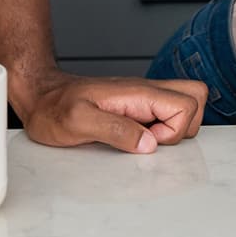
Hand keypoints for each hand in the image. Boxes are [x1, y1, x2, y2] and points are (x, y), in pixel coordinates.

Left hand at [12, 68, 208, 153]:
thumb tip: (149, 143)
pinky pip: (165, 116)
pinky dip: (160, 131)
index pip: (186, 103)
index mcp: (137, 92)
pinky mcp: (135, 109)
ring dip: (174, 130)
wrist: (39, 96)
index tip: (148, 140)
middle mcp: (144, 93)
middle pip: (195, 98)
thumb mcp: (77, 122)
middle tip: (152, 140)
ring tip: (142, 140)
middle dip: (184, 127)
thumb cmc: (53, 108)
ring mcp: (142, 100)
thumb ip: (116, 131)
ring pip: (184, 107)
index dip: (175, 130)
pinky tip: (135, 140)